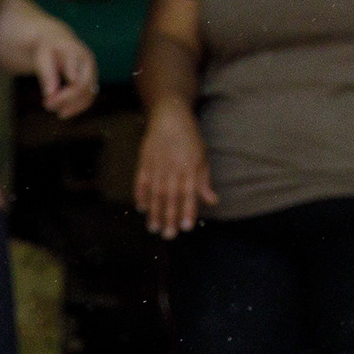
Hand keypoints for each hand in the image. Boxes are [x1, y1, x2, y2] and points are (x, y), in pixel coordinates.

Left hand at [26, 20, 99, 120]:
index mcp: (76, 54)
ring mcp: (92, 72)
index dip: (64, 95)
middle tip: (48, 106)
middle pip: (84, 88)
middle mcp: (88, 63)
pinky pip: (89, 98)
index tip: (48, 101)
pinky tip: (63, 112)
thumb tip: (51, 96)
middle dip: (67, 101)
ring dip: (73, 107)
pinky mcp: (91, 81)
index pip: (75, 79)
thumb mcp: (42, 58)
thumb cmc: (47, 49)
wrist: (57, 40)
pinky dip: (77, 107)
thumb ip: (47, 75)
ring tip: (57, 113)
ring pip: (89, 95)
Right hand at [135, 104, 215, 238]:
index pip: (189, 194)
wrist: (170, 117)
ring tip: (154, 228)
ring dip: (154, 212)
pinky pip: (141, 181)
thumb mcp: (202, 158)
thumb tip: (212, 201)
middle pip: (171, 197)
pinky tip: (141, 208)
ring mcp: (157, 166)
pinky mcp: (144, 162)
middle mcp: (173, 169)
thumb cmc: (189, 139)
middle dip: (169, 217)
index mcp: (190, 168)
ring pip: (155, 193)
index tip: (186, 227)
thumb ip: (204, 182)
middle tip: (168, 235)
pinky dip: (140, 195)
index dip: (187, 211)